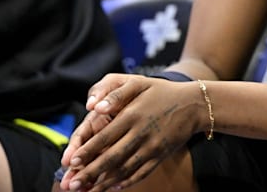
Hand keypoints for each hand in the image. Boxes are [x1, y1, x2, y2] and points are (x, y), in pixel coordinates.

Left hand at [58, 74, 203, 190]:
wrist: (194, 104)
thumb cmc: (162, 92)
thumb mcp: (139, 83)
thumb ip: (115, 93)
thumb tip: (94, 107)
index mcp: (132, 115)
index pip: (105, 136)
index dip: (88, 150)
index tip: (72, 162)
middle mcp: (141, 132)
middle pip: (112, 156)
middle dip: (91, 172)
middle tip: (73, 184)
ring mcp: (152, 146)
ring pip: (125, 168)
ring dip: (105, 182)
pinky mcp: (161, 155)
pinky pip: (142, 172)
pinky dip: (127, 181)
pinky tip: (114, 187)